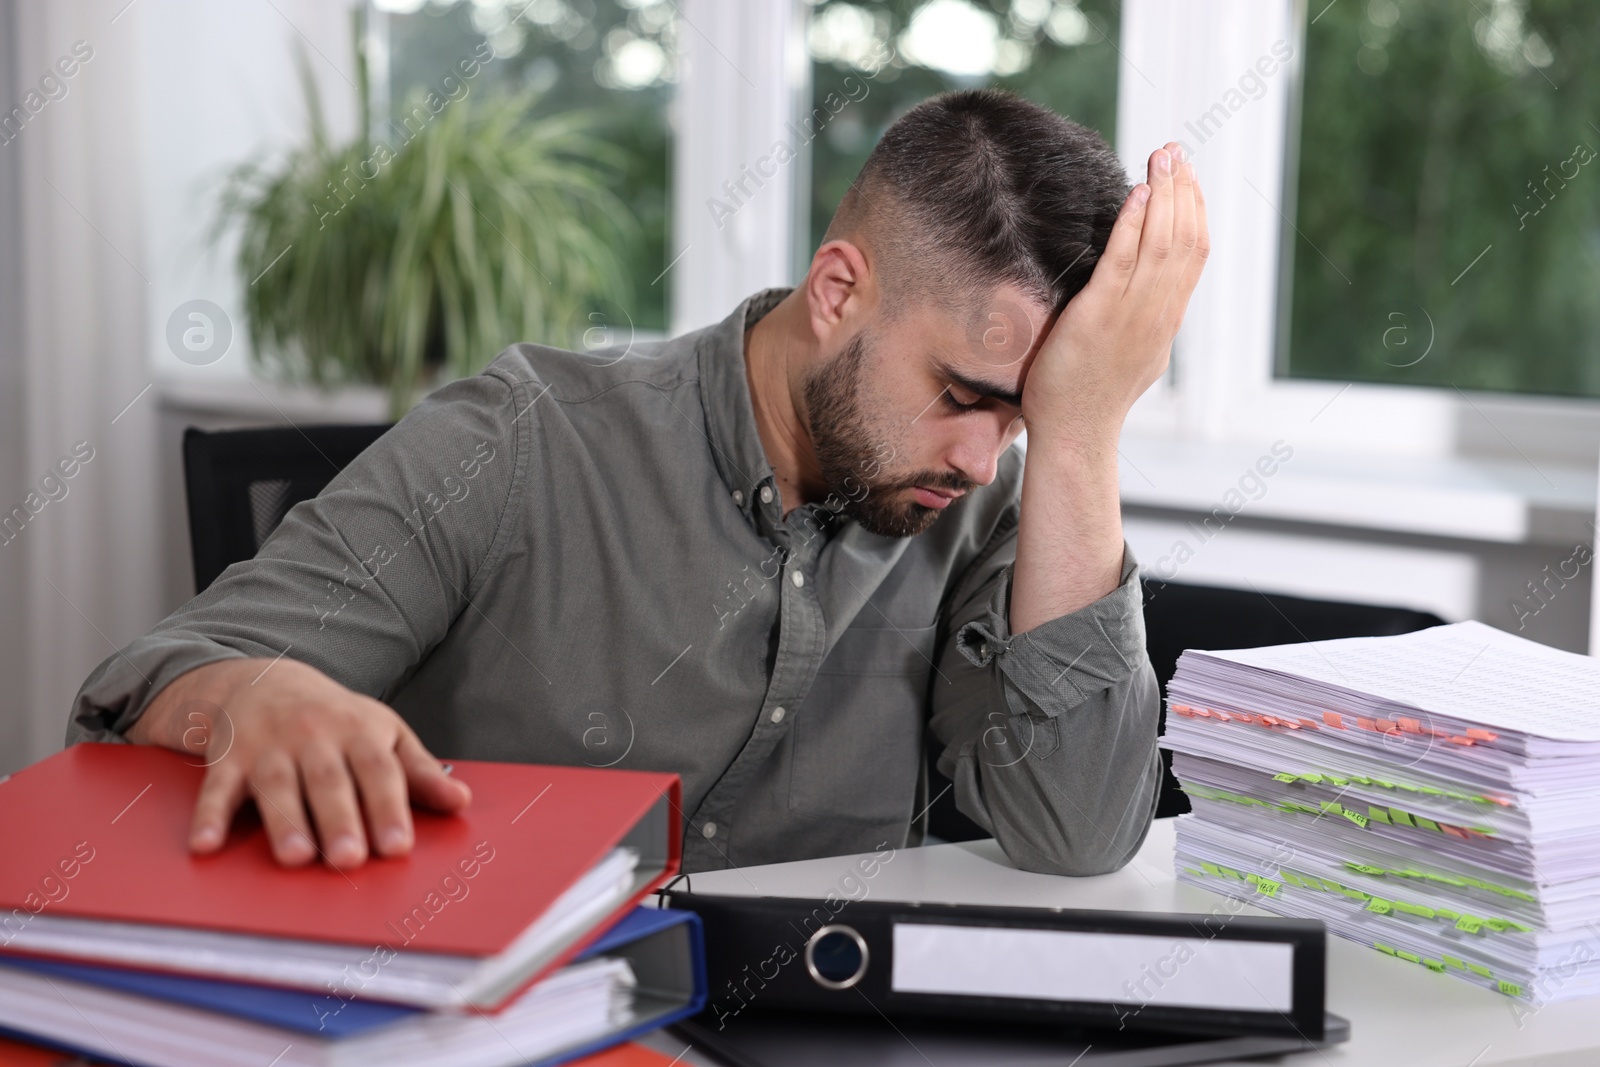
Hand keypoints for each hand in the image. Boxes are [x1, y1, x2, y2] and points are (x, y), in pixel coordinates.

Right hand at [127, 658, 470, 868]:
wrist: (266, 681)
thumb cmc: (338, 719)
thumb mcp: (385, 734)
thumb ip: (419, 772)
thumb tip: (461, 802)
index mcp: (360, 731)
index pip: (378, 771)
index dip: (389, 808)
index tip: (398, 847)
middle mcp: (314, 736)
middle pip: (329, 780)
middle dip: (340, 819)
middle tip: (350, 858)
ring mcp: (268, 746)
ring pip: (277, 785)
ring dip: (285, 821)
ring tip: (296, 857)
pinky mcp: (228, 757)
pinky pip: (216, 789)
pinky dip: (209, 817)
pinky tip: (205, 847)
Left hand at [1021, 142, 1208, 450]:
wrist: (1076, 434)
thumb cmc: (1090, 398)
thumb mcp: (1133, 354)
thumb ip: (1143, 321)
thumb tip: (1146, 298)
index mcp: (1167, 320)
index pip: (1194, 253)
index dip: (1194, 209)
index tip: (1186, 176)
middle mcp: (1158, 313)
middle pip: (1185, 239)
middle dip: (1182, 189)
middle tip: (1176, 151)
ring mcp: (1132, 314)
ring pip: (1161, 243)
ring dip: (1163, 194)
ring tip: (1162, 157)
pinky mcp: (1100, 316)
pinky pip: (1123, 261)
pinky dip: (1133, 224)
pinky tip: (1137, 193)